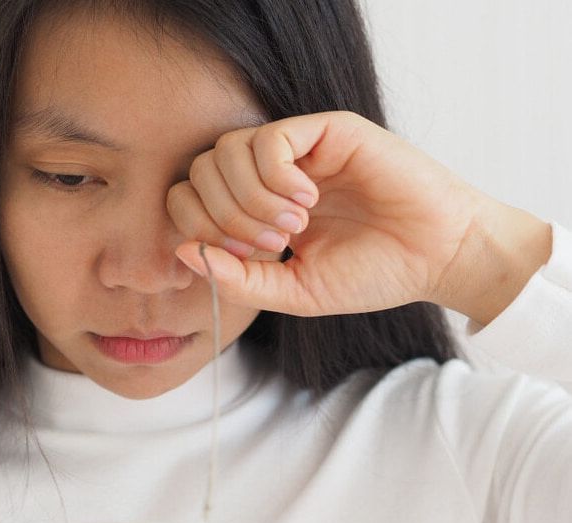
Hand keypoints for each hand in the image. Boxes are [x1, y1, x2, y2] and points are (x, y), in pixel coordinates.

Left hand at [169, 111, 549, 322]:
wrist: (436, 257)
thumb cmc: (370, 275)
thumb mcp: (293, 292)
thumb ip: (238, 280)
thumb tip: (185, 253)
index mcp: (256, 210)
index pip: (191, 200)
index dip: (200, 231)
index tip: (243, 260)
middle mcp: (270, 174)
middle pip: (200, 172)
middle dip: (223, 219)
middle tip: (270, 245)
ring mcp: (297, 149)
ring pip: (226, 151)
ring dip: (250, 200)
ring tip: (293, 228)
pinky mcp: (327, 130)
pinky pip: (270, 139)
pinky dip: (275, 178)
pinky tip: (308, 202)